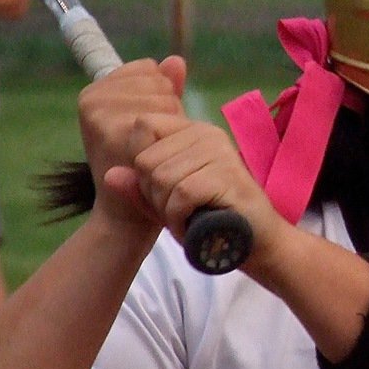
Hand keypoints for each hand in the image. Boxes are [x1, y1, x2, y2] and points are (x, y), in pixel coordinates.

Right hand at [77, 57, 188, 231]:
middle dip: (167, 108)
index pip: (147, 68)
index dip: (160, 96)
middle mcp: (92, 99)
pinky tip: (155, 154)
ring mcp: (101, 113)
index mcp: (94, 93)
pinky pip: (165, 113)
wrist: (128, 213)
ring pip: (164, 95)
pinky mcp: (116, 129)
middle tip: (151, 142)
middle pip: (157, 79)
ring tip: (154, 148)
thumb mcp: (148, 121)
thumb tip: (176, 61)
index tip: (146, 127)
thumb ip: (163, 89)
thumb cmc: (142, 165)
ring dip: (171, 121)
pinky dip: (171, 133)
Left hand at [81, 57, 284, 263]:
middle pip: (146, 160)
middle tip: (178, 210)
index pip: (144, 126)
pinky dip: (180, 217)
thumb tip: (110, 175)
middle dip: (153, 195)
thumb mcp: (167, 203)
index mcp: (192, 131)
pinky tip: (195, 223)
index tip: (162, 189)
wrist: (259, 243)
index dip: (140, 163)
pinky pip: (180, 194)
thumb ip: (139, 189)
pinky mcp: (225, 174)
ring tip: (189, 218)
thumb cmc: (212, 220)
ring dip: (167, 210)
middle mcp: (206, 133)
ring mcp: (218, 151)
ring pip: (161, 178)